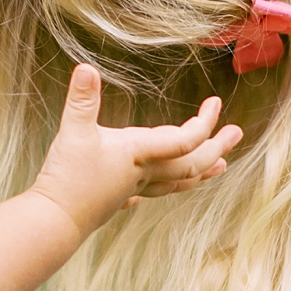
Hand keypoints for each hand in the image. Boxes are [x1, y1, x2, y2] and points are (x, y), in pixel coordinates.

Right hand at [32, 67, 242, 239]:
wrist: (54, 222)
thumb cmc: (67, 179)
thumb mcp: (73, 133)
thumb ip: (81, 100)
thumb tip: (85, 68)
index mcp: (139, 154)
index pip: (184, 139)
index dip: (205, 122)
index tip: (216, 103)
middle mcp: (144, 173)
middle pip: (192, 163)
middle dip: (217, 147)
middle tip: (237, 133)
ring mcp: (134, 189)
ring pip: (177, 182)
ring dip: (202, 171)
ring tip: (221, 166)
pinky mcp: (119, 199)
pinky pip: (151, 193)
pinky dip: (165, 187)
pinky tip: (160, 188)